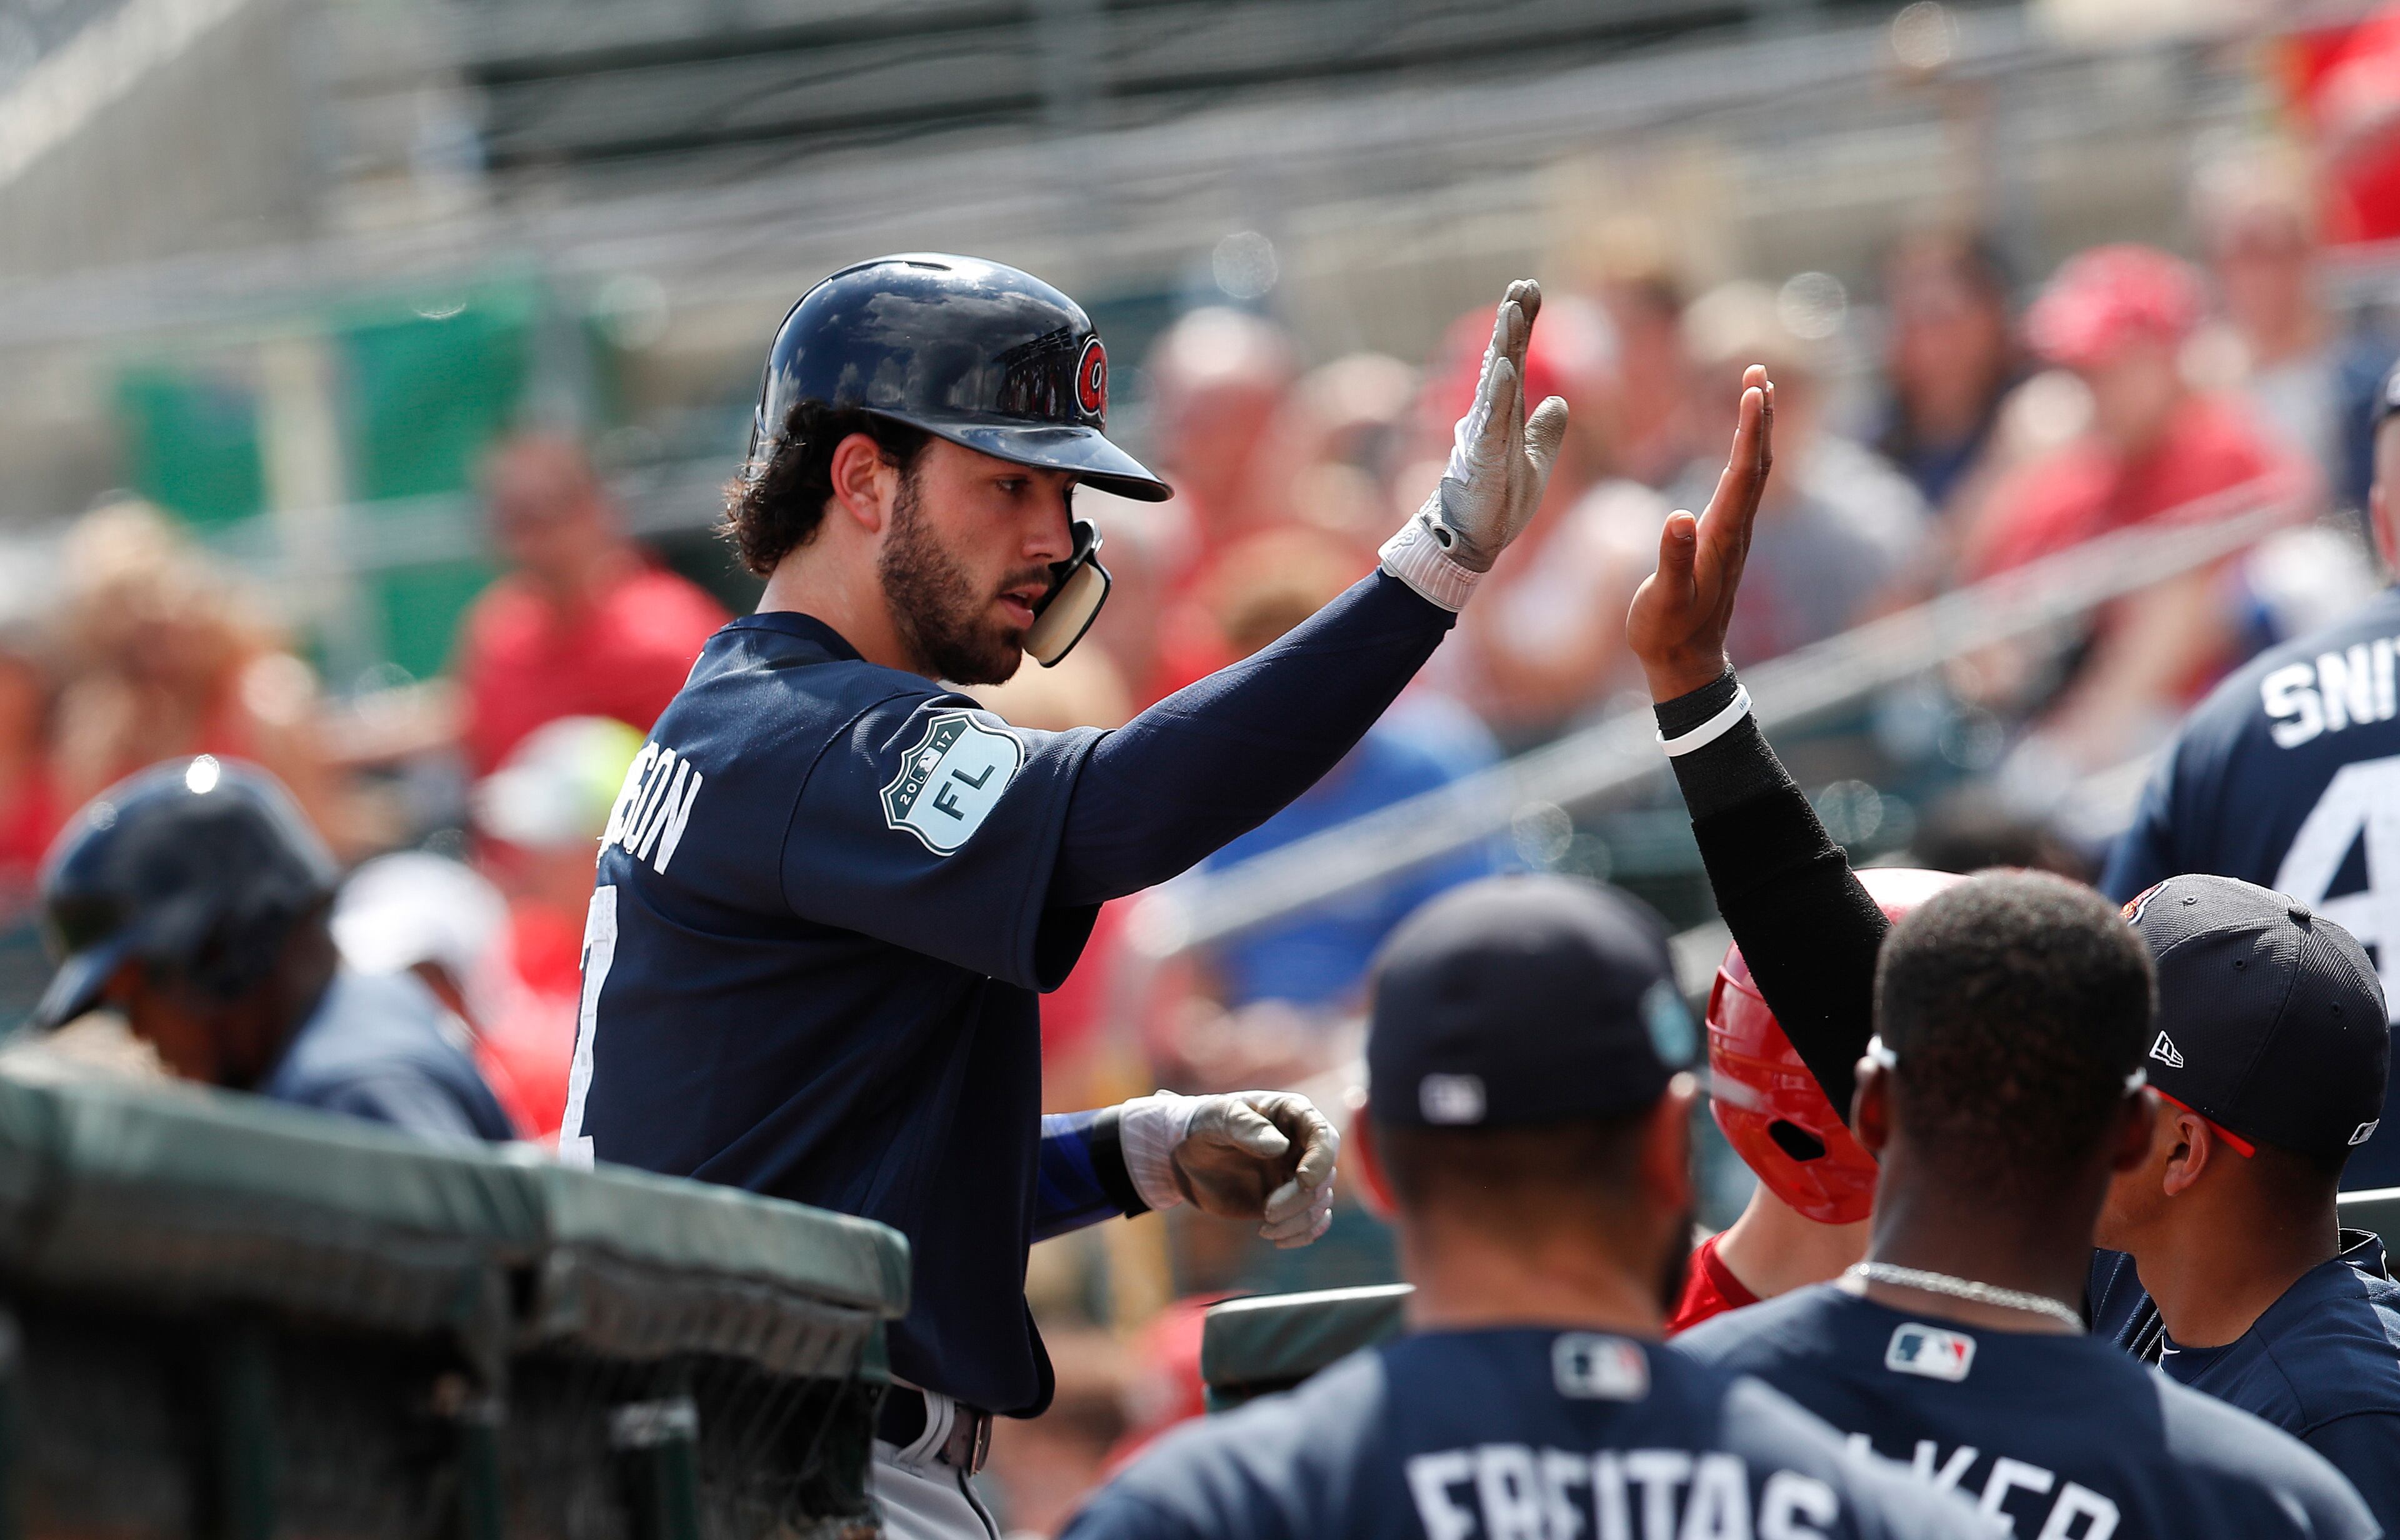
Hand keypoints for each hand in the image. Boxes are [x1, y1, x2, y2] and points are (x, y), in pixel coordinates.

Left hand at [1120, 1091, 1339, 1246]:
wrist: (1185, 1156)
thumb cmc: (1203, 1125)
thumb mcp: (1218, 1118)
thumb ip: (1246, 1127)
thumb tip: (1280, 1146)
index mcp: (1292, 1115)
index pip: (1323, 1136)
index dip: (1320, 1160)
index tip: (1302, 1181)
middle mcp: (1302, 1145)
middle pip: (1323, 1176)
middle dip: (1300, 1199)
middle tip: (1267, 1212)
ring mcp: (1296, 1174)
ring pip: (1319, 1202)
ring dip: (1299, 1221)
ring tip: (1265, 1228)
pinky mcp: (1289, 1201)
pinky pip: (1313, 1221)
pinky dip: (1303, 1234)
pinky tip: (1277, 1239)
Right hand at [1378, 281, 1570, 608]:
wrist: (1474, 543)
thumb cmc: (1499, 504)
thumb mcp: (1536, 461)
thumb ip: (1546, 430)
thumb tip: (1561, 402)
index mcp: (1506, 414)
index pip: (1516, 358)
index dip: (1524, 324)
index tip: (1531, 288)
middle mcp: (1491, 416)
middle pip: (1504, 358)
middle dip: (1514, 320)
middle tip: (1522, 284)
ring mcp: (1485, 436)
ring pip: (1496, 382)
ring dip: (1505, 346)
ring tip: (1513, 311)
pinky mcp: (1484, 459)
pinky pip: (1492, 422)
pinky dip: (1498, 395)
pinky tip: (1504, 368)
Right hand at [1626, 365, 1775, 699]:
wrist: (1685, 663)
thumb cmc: (1666, 633)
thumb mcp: (1663, 601)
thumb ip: (1672, 562)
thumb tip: (1678, 516)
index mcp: (1721, 538)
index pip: (1742, 474)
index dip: (1750, 430)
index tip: (1754, 389)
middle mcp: (1736, 531)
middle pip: (1757, 463)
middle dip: (1760, 416)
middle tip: (1758, 370)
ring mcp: (1734, 535)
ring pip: (1754, 472)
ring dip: (1757, 430)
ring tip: (1756, 391)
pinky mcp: (1725, 539)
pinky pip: (1743, 486)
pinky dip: (1746, 453)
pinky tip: (1742, 443)